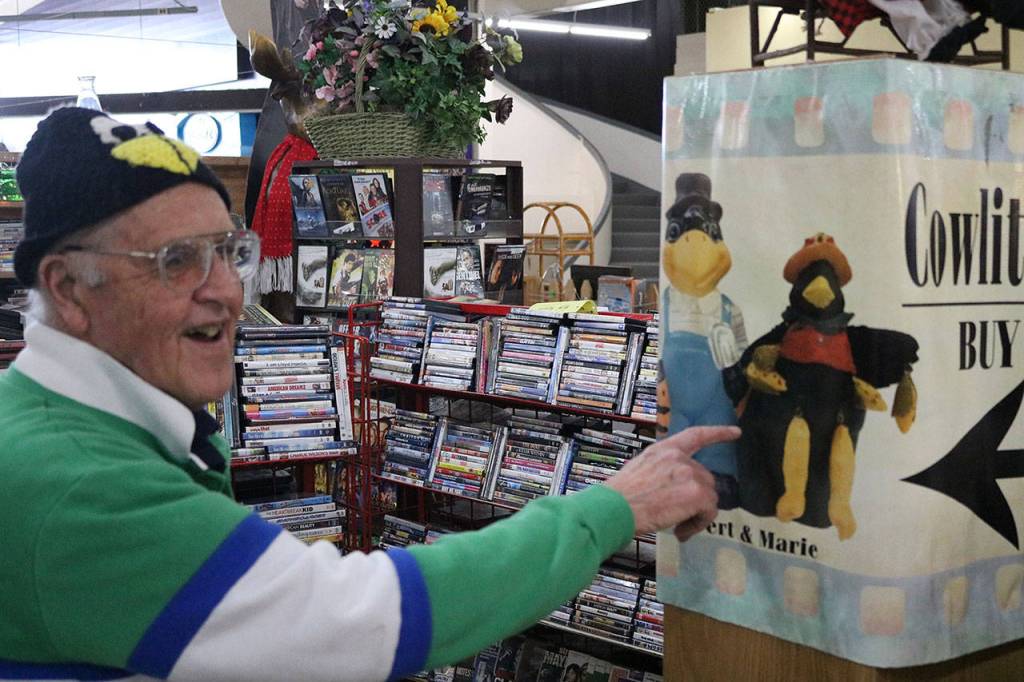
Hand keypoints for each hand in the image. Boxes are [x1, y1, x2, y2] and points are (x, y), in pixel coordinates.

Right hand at [605, 426, 740, 541]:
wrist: (615, 508)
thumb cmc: (620, 497)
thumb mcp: (640, 470)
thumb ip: (662, 471)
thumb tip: (677, 489)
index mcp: (663, 449)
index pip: (695, 435)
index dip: (717, 433)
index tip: (736, 432)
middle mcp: (678, 457)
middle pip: (704, 478)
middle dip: (696, 499)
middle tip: (678, 517)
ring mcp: (689, 474)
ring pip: (709, 497)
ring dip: (697, 514)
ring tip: (677, 527)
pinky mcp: (697, 494)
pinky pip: (709, 512)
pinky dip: (698, 525)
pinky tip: (680, 532)